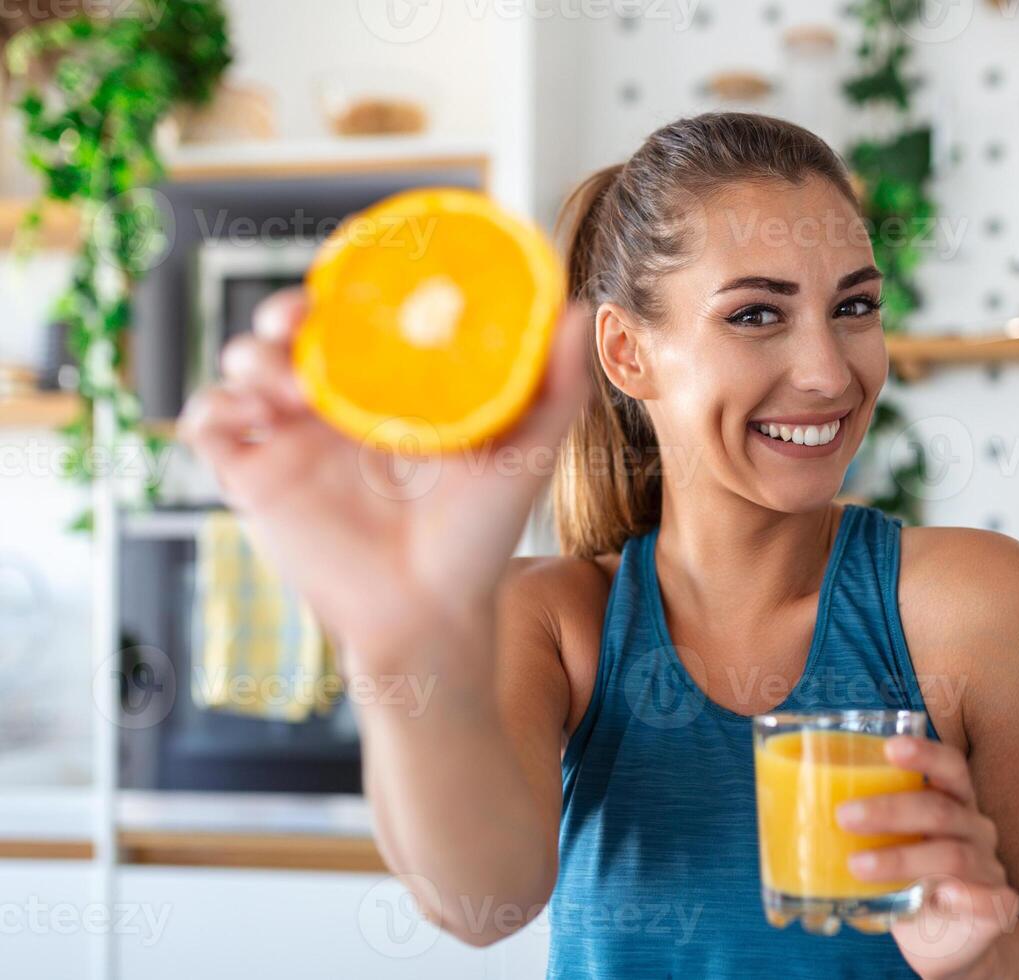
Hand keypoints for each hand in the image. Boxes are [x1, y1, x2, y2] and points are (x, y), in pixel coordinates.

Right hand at [178, 288, 591, 665]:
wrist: (432, 610)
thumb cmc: (480, 535)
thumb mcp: (527, 451)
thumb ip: (558, 383)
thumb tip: (579, 306)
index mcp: (390, 390)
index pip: (351, 317)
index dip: (339, 290)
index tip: (345, 278)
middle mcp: (337, 408)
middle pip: (288, 333)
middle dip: (282, 312)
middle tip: (299, 323)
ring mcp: (291, 441)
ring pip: (243, 368)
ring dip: (250, 356)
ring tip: (287, 385)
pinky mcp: (255, 481)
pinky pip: (208, 428)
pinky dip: (209, 406)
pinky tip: (246, 414)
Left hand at [837, 736, 1018, 978]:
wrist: (950, 938)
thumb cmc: (911, 876)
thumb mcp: (890, 842)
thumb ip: (859, 822)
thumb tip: (782, 804)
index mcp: (953, 801)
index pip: (949, 765)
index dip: (924, 753)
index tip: (890, 746)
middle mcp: (975, 827)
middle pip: (939, 809)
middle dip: (888, 810)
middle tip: (843, 814)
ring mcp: (987, 868)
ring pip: (950, 855)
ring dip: (900, 859)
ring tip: (856, 866)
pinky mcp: (995, 907)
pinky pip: (985, 900)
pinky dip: (963, 897)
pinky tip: (939, 897)